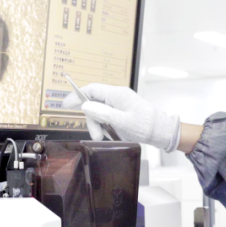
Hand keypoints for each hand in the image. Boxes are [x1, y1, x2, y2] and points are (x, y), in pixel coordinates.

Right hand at [62, 84, 180, 152]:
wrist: (161, 131)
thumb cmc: (144, 126)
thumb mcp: (122, 121)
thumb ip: (102, 113)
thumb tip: (85, 105)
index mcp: (116, 94)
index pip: (91, 89)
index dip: (76, 95)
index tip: (65, 105)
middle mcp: (117, 96)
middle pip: (94, 102)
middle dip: (91, 119)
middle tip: (95, 135)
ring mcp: (119, 103)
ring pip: (99, 111)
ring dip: (97, 124)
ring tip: (102, 137)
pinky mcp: (122, 111)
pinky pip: (107, 115)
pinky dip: (104, 124)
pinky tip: (109, 133)